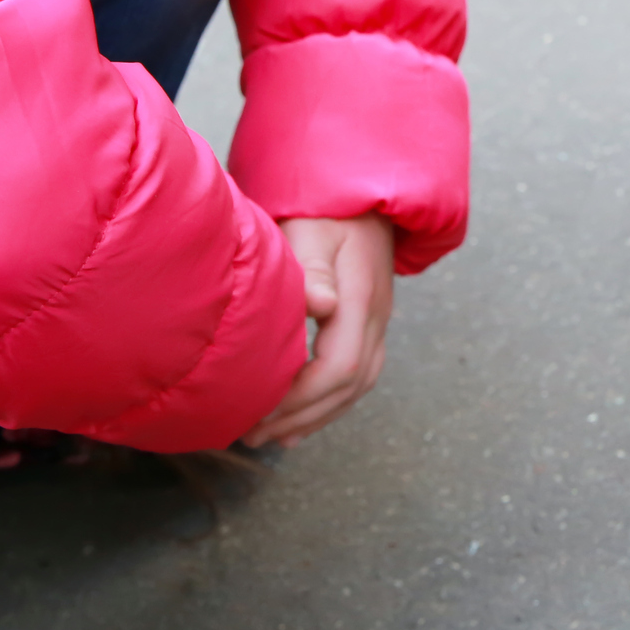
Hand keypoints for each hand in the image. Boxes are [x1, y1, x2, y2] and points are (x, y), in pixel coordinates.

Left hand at [244, 215, 394, 447]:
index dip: (300, 397)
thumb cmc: (327, 209)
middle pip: (349, 386)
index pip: (338, 367)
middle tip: (252, 435)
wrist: (363, 192)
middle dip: (301, 416)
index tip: (260, 411)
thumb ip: (314, 270)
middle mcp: (375, 317)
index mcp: (360, 299)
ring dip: (316, 415)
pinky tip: (303, 419)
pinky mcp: (369, 321)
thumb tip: (320, 305)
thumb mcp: (314, 230)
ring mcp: (377, 320)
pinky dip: (330, 403)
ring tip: (273, 437)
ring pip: (358, 385)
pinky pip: (359, 374)